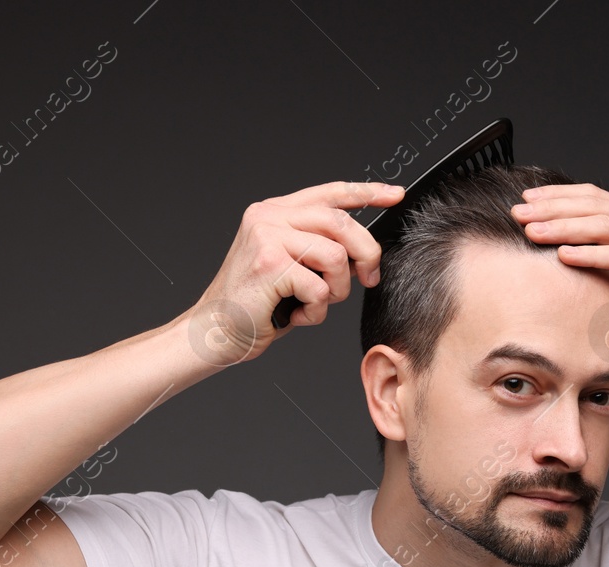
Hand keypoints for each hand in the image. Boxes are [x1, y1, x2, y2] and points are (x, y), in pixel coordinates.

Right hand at [187, 180, 403, 364]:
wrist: (214, 331)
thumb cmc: (253, 306)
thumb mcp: (289, 266)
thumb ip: (316, 247)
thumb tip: (362, 250)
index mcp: (275, 212)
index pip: (329, 193)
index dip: (366, 192)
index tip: (394, 195)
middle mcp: (269, 217)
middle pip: (341, 222)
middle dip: (365, 254)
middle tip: (368, 278)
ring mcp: (267, 238)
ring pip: (335, 256)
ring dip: (337, 289)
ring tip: (316, 303)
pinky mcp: (269, 265)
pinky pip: (320, 287)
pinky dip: (316, 311)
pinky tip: (295, 316)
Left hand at [509, 183, 608, 348]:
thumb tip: (593, 264)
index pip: (597, 200)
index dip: (561, 197)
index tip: (530, 200)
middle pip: (593, 205)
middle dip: (552, 206)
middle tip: (519, 209)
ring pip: (602, 225)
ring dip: (563, 226)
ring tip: (532, 230)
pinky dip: (590, 253)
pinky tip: (564, 254)